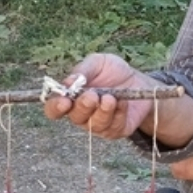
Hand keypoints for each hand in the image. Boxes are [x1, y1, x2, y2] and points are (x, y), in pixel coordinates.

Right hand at [44, 53, 164, 139]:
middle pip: (75, 117)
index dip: (55, 107)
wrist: (139, 80)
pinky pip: (113, 127)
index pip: (54, 109)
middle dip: (83, 107)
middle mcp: (81, 114)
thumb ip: (83, 71)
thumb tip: (68, 82)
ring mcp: (97, 124)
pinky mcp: (115, 130)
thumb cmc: (113, 71)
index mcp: (71, 98)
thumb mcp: (98, 63)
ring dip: (102, 111)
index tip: (64, 101)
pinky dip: (118, 113)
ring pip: (94, 125)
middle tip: (92, 96)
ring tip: (110, 98)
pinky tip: (123, 102)